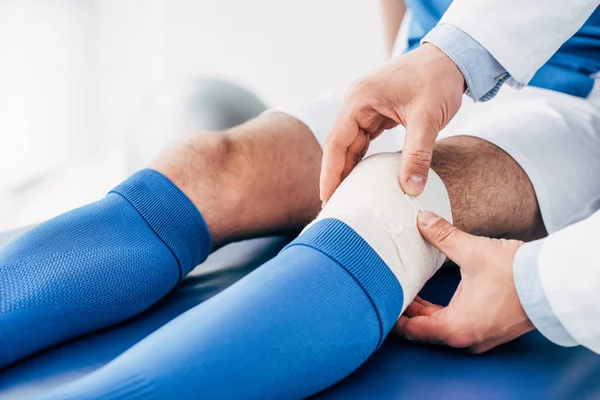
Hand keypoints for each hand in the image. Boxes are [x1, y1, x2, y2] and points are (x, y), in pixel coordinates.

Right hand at [319, 43, 463, 202]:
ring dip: (348, 169)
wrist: (452, 57)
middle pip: (339, 145)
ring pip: (351, 145)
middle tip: (335, 206)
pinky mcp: (377, 112)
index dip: (330, 172)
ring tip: (346, 197)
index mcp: (359, 99)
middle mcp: (356, 102)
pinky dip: (363, 160)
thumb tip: (411, 189)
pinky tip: (363, 178)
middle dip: (336, 175)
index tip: (328, 198)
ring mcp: (365, 107)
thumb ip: (417, 154)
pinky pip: (364, 140)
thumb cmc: (438, 79)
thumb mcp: (428, 118)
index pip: (336, 141)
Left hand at [393, 211, 533, 353]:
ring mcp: (479, 337)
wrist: (553, 283)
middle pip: (423, 329)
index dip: (392, 315)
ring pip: (439, 327)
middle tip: (387, 291)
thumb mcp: (472, 251)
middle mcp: (465, 339)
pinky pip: (455, 324)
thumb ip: (442, 235)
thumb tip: (421, 218)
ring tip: (405, 290)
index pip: (411, 330)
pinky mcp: (488, 329)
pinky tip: (430, 296)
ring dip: (422, 311)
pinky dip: (440, 312)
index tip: (379, 302)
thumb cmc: (515, 273)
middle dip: (405, 310)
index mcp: (456, 328)